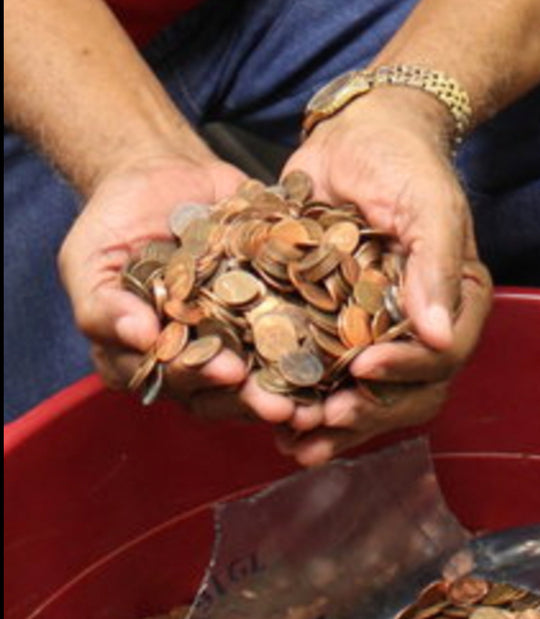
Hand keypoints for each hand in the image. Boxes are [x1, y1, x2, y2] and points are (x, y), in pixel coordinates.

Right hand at [60, 154, 300, 422]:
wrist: (161, 176)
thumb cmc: (113, 222)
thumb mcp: (88, 259)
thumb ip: (102, 305)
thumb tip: (141, 338)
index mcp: (139, 355)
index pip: (165, 379)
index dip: (196, 378)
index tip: (225, 370)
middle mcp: (184, 358)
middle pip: (214, 393)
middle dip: (248, 401)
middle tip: (280, 406)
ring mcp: (227, 341)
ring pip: (254, 383)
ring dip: (283, 395)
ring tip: (312, 404)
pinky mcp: (265, 318)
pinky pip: (289, 344)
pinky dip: (312, 356)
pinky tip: (337, 362)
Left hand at [275, 88, 494, 464]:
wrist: (351, 135)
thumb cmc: (400, 161)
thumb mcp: (427, 202)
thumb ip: (434, 264)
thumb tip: (439, 335)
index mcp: (448, 302)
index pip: (440, 357)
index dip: (405, 372)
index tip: (364, 369)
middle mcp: (408, 326)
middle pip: (399, 393)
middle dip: (362, 413)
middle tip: (319, 421)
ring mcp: (363, 329)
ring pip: (354, 393)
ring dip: (325, 423)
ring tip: (291, 438)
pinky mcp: (317, 322)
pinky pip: (311, 370)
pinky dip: (292, 395)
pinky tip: (267, 415)